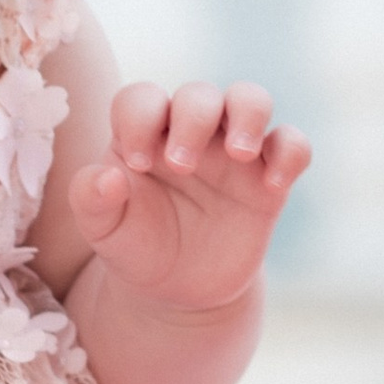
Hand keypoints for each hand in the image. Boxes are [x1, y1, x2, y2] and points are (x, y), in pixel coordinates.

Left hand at [70, 82, 310, 314]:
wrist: (178, 289)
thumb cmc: (136, 245)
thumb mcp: (103, 231)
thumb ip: (91, 201)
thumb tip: (107, 176)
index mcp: (143, 134)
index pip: (141, 98)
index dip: (139, 119)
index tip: (137, 164)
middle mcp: (190, 132)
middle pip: (199, 94)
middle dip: (192, 118)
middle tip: (182, 165)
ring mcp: (233, 151)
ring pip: (251, 99)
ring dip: (248, 114)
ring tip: (240, 152)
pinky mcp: (268, 179)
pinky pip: (292, 145)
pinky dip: (290, 153)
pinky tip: (274, 185)